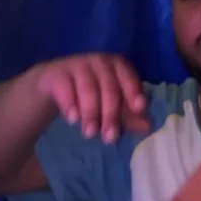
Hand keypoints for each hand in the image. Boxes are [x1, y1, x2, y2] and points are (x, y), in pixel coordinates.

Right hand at [33, 53, 149, 142]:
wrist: (53, 84)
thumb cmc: (91, 94)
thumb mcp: (111, 105)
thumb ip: (129, 115)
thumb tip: (147, 128)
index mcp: (118, 66)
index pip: (130, 77)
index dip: (135, 92)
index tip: (140, 108)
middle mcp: (100, 62)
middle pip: (110, 88)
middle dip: (111, 114)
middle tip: (109, 138)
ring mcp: (78, 65)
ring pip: (88, 89)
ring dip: (91, 113)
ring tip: (90, 134)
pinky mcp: (57, 74)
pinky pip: (65, 89)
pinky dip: (70, 105)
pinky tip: (73, 120)